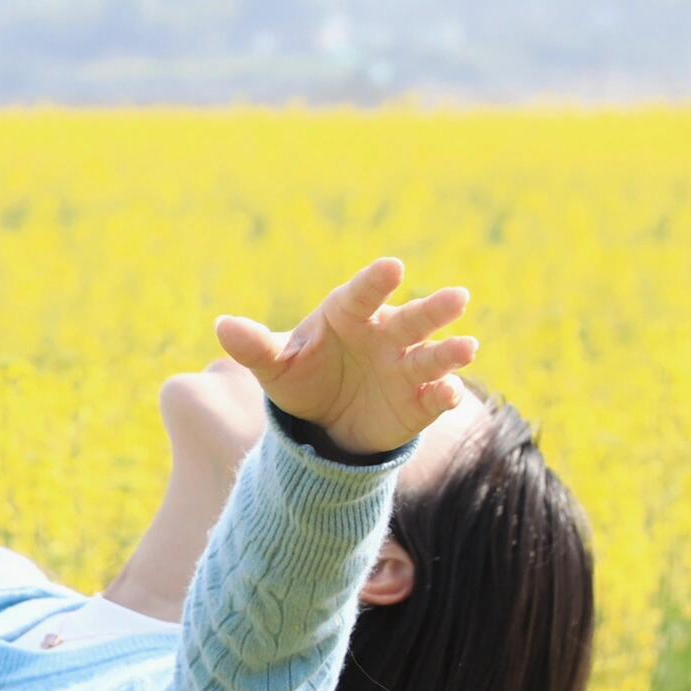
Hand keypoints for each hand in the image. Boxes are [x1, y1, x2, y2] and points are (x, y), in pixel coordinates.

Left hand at [213, 258, 476, 456]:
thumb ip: (254, 347)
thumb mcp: (275, 367)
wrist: (325, 423)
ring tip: (467, 348)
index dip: (377, 282)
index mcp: (350, 315)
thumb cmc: (303, 378)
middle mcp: (386, 335)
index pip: (364, 294)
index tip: (393, 267)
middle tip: (458, 297)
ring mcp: (406, 368)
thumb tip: (222, 326)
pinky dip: (445, 395)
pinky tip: (450, 394)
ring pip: (432, 356)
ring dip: (449, 353)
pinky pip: (436, 397)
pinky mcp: (420, 402)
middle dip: (435, 310)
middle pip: (413, 319)